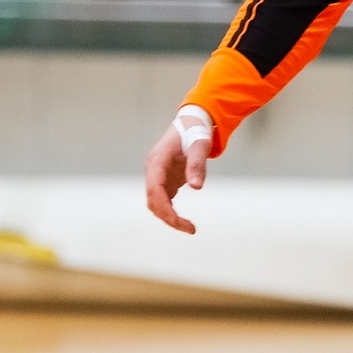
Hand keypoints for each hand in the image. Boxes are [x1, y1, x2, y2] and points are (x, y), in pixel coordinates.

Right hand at [144, 106, 212, 233]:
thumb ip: (197, 164)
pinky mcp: (164, 180)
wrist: (191, 123)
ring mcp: (157, 176)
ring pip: (156, 203)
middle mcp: (153, 170)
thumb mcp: (200, 145)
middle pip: (153, 201)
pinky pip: (163, 200)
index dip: (165, 208)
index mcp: (157, 162)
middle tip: (190, 229)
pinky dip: (171, 212)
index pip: (155, 190)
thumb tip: (197, 187)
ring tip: (190, 227)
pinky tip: (184, 221)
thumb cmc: (195, 132)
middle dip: (168, 217)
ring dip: (169, 217)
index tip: (179, 222)